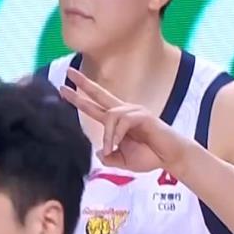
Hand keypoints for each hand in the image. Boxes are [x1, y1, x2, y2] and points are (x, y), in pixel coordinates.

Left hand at [59, 68, 189, 173]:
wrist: (170, 158)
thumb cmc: (149, 156)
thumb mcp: (122, 161)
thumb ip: (109, 157)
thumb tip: (99, 151)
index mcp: (116, 121)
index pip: (94, 106)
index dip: (79, 98)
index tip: (63, 89)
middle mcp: (123, 112)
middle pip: (99, 94)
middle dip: (83, 84)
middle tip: (68, 72)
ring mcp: (133, 111)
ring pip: (110, 115)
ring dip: (108, 135)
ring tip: (112, 149)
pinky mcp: (143, 115)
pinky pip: (123, 121)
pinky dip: (117, 134)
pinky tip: (118, 144)